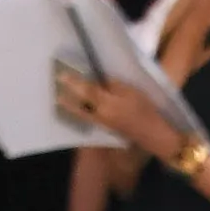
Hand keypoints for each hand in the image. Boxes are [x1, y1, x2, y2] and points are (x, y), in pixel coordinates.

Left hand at [54, 67, 181, 162]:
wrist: (154, 135)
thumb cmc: (145, 110)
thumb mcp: (131, 92)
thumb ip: (113, 85)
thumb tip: (99, 82)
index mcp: (107, 104)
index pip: (86, 90)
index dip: (73, 82)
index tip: (61, 75)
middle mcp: (101, 115)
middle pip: (80, 106)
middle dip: (68, 99)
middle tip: (55, 91)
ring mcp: (103, 124)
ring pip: (83, 114)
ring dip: (71, 107)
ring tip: (60, 100)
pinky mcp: (107, 128)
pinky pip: (89, 119)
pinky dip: (81, 113)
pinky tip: (77, 109)